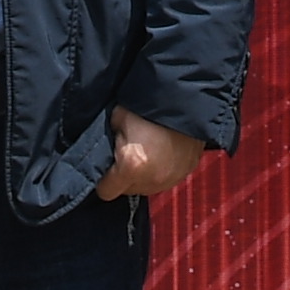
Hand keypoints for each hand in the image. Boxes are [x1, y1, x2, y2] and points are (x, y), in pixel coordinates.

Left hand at [96, 107, 210, 203]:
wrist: (187, 98)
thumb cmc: (152, 104)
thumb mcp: (118, 116)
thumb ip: (107, 138)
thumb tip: (102, 146)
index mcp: (131, 166)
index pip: (106, 191)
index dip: (103, 180)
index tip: (106, 168)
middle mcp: (152, 179)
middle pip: (127, 190)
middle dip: (123, 175)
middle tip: (126, 151)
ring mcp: (171, 178)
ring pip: (147, 187)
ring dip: (143, 175)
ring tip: (145, 150)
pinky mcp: (185, 172)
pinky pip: (165, 179)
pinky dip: (160, 170)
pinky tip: (160, 151)